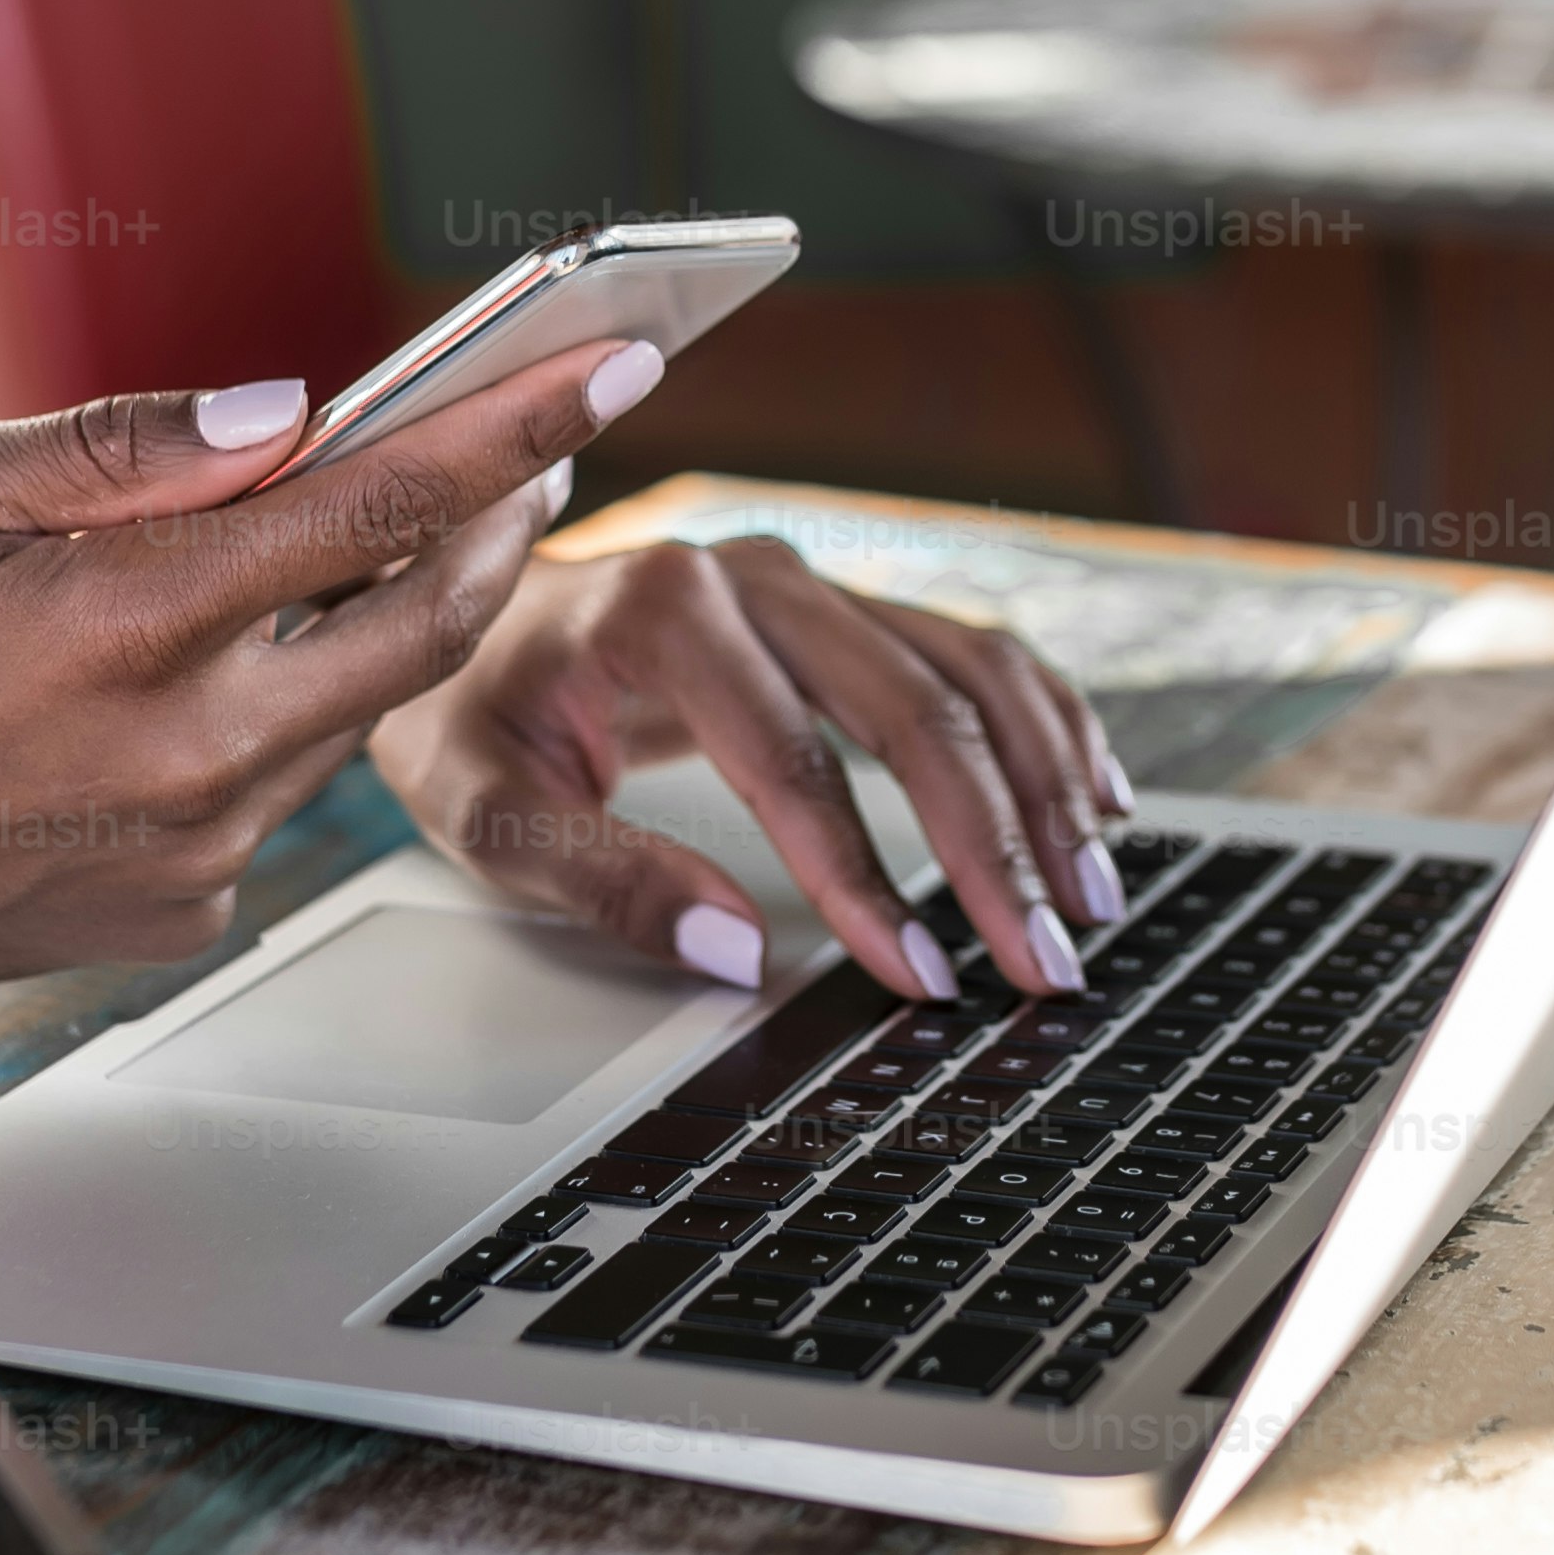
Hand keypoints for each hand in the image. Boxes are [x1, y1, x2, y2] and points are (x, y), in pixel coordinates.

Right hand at [0, 341, 659, 985]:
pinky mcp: (182, 912)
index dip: (512, 428)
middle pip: (428, 627)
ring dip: (384, 621)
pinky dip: (275, 718)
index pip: (378, 508)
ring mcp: (193, 852)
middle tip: (535, 447)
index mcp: (125, 624)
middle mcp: (184, 753)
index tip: (614, 367)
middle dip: (503, 525)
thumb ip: (125, 449)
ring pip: (354, 712)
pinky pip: (278, 793)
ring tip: (367, 540)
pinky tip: (205, 680)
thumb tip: (288, 412)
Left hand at [369, 532, 1138, 1002]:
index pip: (792, 760)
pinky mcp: (846, 602)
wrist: (457, 608)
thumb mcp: (485, 810)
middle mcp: (757, 577)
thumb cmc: (468, 710)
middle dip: (995, 846)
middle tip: (1048, 962)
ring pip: (969, 671)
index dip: (866, 878)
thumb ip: (603, 879)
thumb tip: (738, 953)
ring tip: (1090, 898)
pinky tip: (1096, 799)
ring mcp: (813, 581)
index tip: (921, 977)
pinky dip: (1047, 723)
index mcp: (662, 611)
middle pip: (915, 708)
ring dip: (1045, 787)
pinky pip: (973, 652)